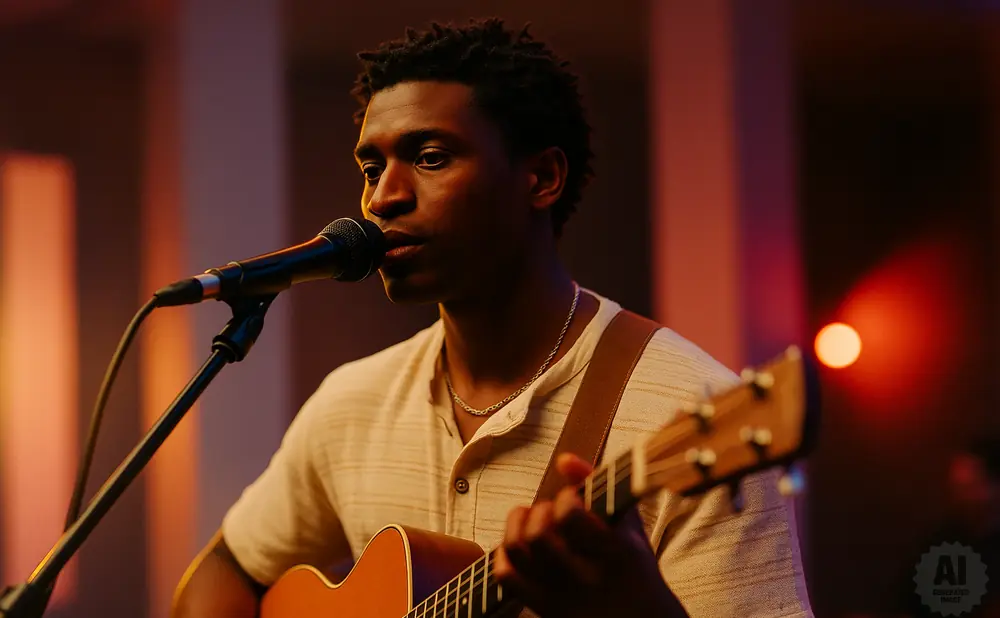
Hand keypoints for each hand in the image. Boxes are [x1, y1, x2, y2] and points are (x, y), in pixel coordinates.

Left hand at [494, 453, 687, 617]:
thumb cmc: (634, 566)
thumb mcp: (630, 525)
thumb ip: (600, 485)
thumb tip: (563, 459)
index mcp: (612, 552)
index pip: (570, 516)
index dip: (564, 498)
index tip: (573, 499)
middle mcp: (583, 577)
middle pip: (537, 535)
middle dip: (539, 511)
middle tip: (552, 512)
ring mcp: (560, 595)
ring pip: (516, 551)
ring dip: (517, 526)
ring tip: (532, 520)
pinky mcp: (542, 607)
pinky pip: (506, 577)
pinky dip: (503, 553)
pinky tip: (519, 545)